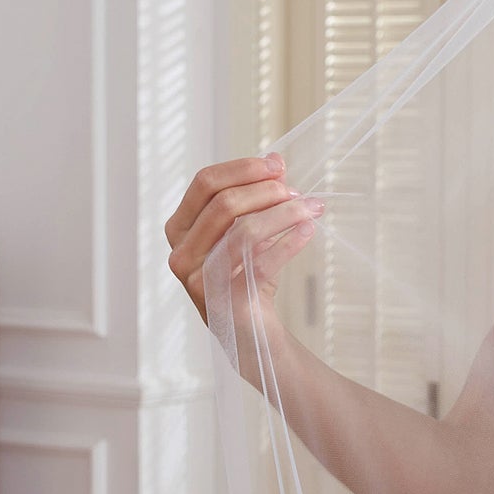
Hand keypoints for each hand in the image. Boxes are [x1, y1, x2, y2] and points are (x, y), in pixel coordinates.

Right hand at [164, 152, 322, 325]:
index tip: (278, 166)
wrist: (250, 332)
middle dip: (266, 191)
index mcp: (180, 227)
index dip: (243, 169)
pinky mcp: (223, 298)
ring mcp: (198, 277)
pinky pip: (261, 262)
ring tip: (312, 208)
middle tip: (299, 192)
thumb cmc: (247, 277)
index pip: (205, 182)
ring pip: (245, 230)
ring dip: (285, 214)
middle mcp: (182, 251)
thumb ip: (254, 199)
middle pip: (223, 203)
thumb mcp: (246, 233)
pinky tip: (309, 231)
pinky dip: (290, 242)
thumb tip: (276, 161)